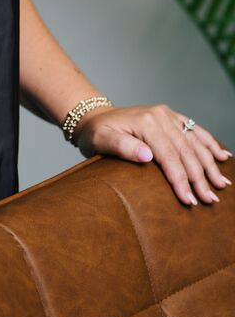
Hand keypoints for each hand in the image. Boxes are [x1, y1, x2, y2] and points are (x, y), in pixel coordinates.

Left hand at [72, 103, 232, 206]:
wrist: (94, 116)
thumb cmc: (96, 133)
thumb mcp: (101, 140)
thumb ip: (122, 147)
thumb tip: (147, 156)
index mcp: (146, 123)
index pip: (168, 156)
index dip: (180, 180)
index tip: (189, 200)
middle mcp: (161, 116)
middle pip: (185, 151)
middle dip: (199, 178)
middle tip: (210, 200)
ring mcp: (168, 115)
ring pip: (194, 142)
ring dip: (209, 164)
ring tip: (222, 184)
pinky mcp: (171, 118)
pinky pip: (195, 130)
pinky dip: (210, 143)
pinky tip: (222, 156)